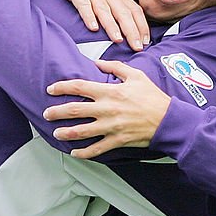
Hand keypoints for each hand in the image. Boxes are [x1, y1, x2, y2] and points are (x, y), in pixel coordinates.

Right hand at [42, 0, 148, 50]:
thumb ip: (113, 1)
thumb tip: (124, 20)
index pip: (134, 9)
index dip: (141, 26)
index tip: (146, 42)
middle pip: (123, 12)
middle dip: (131, 31)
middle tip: (138, 47)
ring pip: (105, 9)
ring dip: (112, 25)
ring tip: (118, 40)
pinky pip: (83, 3)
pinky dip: (88, 15)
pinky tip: (92, 27)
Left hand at [44, 60, 170, 158]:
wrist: (168, 119)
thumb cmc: (153, 97)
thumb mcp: (136, 75)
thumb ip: (115, 67)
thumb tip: (97, 63)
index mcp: (110, 91)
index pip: (79, 87)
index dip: (61, 87)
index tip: (51, 89)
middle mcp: (107, 109)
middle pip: (74, 110)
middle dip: (56, 112)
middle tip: (46, 113)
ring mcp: (111, 126)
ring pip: (81, 131)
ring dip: (65, 133)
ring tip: (56, 133)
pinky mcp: (117, 140)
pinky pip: (96, 148)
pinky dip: (83, 152)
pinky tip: (74, 153)